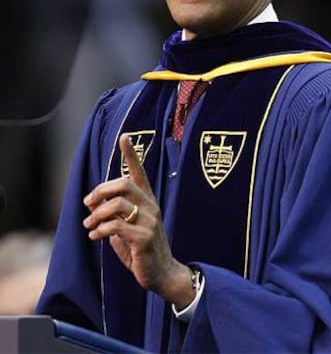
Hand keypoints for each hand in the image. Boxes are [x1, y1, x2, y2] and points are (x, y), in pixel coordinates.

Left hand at [83, 134, 194, 308]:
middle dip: (100, 190)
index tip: (125, 137)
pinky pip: (116, 226)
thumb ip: (115, 213)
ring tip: (89, 225)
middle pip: (123, 184)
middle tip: (88, 203)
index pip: (139, 172)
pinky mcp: (144, 238)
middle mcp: (150, 206)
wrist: (162, 274)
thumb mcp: (127, 227)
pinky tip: (94, 236)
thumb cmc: (141, 249)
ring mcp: (149, 221)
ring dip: (96, 214)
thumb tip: (94, 203)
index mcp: (147, 200)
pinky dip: (100, 230)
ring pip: (117, 204)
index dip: (131, 154)